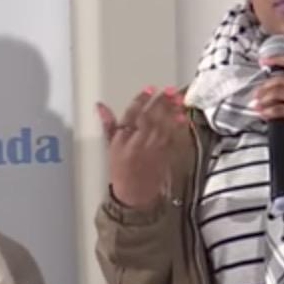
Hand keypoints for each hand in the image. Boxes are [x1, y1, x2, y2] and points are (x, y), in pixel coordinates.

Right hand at [95, 86, 189, 208]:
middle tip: (168, 90)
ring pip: (163, 125)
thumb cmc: (121, 172)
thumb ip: (108, 125)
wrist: (133, 195)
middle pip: (150, 117)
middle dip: (160, 102)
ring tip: (177, 98)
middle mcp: (137, 143)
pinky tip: (182, 116)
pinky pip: (172, 136)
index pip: (131, 114)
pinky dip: (178, 125)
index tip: (149, 89)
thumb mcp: (110, 147)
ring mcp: (152, 150)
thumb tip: (101, 106)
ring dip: (171, 110)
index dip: (140, 99)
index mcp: (121, 140)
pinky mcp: (164, 155)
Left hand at [253, 55, 283, 151]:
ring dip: (263, 99)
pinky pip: (280, 109)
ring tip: (258, 105)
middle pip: (281, 78)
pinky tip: (265, 114)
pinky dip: (268, 112)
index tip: (264, 60)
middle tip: (257, 93)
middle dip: (264, 86)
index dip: (277, 58)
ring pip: (277, 92)